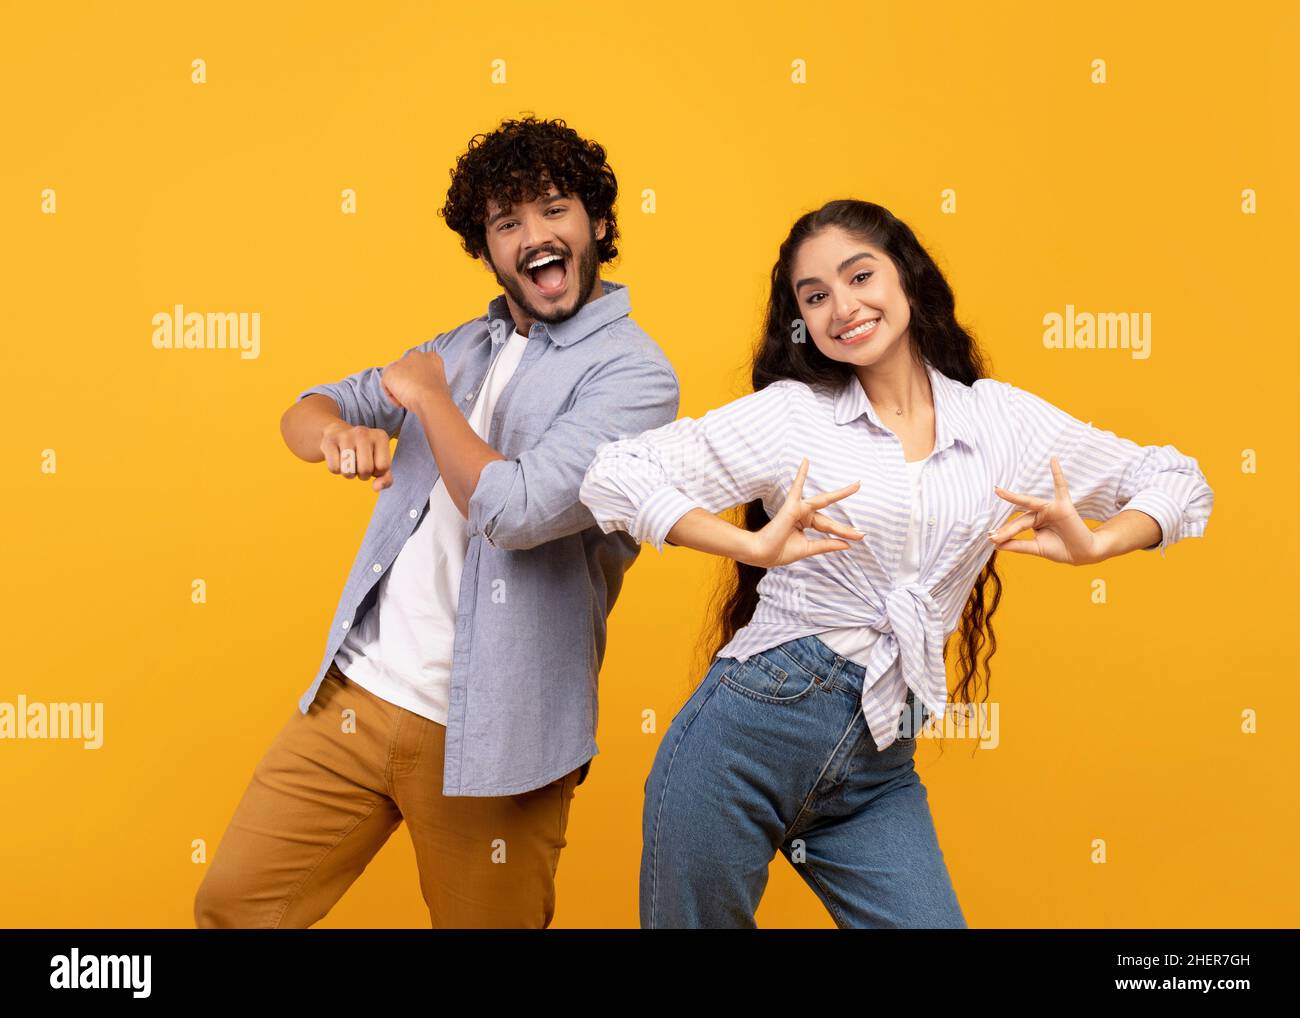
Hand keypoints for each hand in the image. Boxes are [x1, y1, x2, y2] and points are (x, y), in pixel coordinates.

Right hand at [320, 420, 394, 491]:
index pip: (382, 467)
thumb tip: (377, 488)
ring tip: (349, 462)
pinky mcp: (329, 441)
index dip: (377, 472)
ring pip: (348, 471)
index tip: (372, 463)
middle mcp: (363, 433)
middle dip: (363, 475)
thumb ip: (385, 479)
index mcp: (381, 436)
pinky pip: (334, 468)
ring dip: (349, 474)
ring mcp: (345, 435)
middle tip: (359, 465)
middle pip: (365, 470)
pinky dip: (337, 469)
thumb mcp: (379, 463)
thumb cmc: (365, 453)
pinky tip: (339, 459)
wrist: (338, 434)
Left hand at [380, 349, 449, 411]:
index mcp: (431, 357)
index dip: (418, 379)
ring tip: (406, 401)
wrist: (431, 398)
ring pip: (395, 377)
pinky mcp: (390, 370)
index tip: (420, 390)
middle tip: (411, 396)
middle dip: (406, 381)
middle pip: (405, 369)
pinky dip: (391, 396)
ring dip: (398, 389)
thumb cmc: (439, 397)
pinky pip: (386, 384)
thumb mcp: (440, 383)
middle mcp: (416, 355)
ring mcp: (402, 361)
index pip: (419, 366)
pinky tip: (401, 403)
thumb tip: (424, 386)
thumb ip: (430, 379)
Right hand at [742, 458, 863, 567]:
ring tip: (857, 485)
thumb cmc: (779, 552)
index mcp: (806, 525)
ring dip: (842, 493)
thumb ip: (826, 545)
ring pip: (824, 502)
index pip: (829, 528)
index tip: (860, 537)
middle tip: (863, 533)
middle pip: (829, 521)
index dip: (844, 534)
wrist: (761, 554)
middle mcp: (804, 515)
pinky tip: (806, 460)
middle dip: (845, 529)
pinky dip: (801, 474)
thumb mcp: (808, 549)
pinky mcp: (791, 506)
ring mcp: (798, 509)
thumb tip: (846, 544)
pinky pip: (797, 486)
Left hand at [989, 456, 1107, 564]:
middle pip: (1021, 519)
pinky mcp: (1064, 505)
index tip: (991, 539)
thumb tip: (997, 544)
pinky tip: (1053, 460)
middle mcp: (1041, 513)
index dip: (1005, 533)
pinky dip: (1057, 473)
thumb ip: (1017, 545)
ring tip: (998, 491)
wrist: (1082, 554)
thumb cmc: (1061, 549)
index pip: (1016, 525)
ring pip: (1029, 505)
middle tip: (993, 536)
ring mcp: (1052, 508)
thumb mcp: (1036, 548)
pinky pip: (1061, 487)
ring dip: (1013, 498)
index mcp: (1034, 522)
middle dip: (1008, 529)